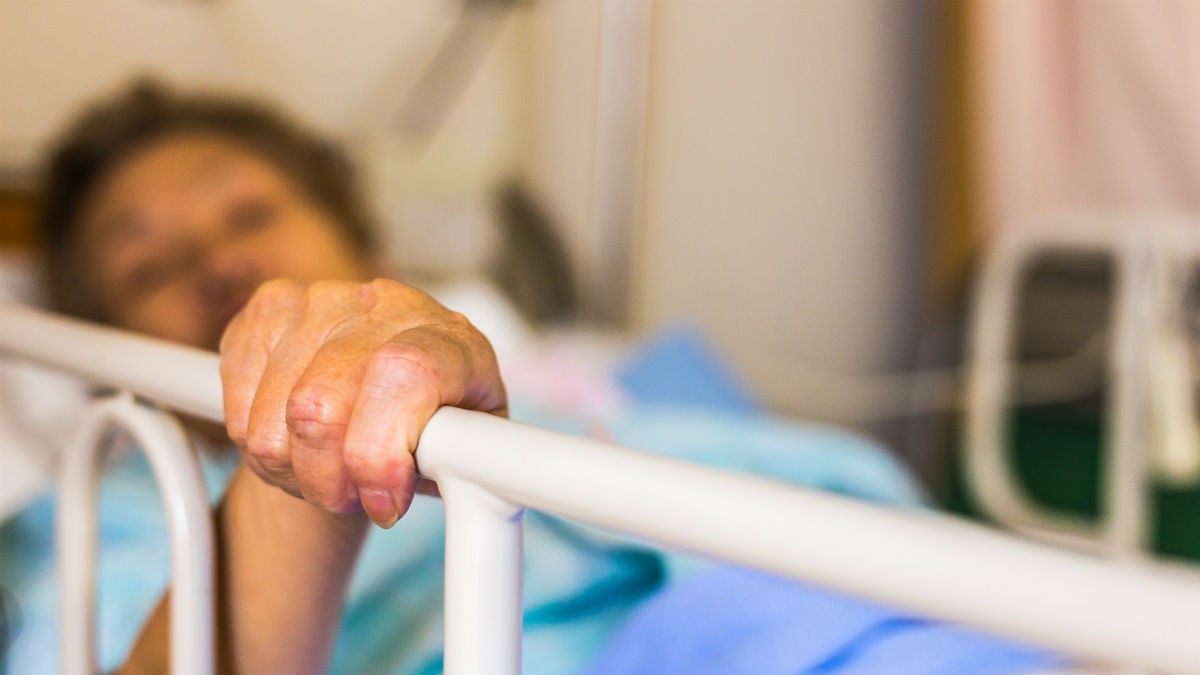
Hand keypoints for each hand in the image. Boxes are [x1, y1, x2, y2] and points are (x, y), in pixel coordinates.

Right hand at [218, 278, 506, 526]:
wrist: (388, 391)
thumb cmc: (433, 429)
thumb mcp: (467, 457)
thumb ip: (466, 467)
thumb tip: (464, 490)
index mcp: (451, 340)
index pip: (402, 375)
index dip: (379, 453)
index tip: (382, 503)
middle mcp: (388, 304)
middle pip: (322, 403)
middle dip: (327, 479)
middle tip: (349, 496)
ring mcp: (325, 298)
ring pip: (272, 413)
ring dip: (289, 467)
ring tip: (323, 469)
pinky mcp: (272, 304)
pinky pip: (237, 393)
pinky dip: (253, 436)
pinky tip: (290, 439)